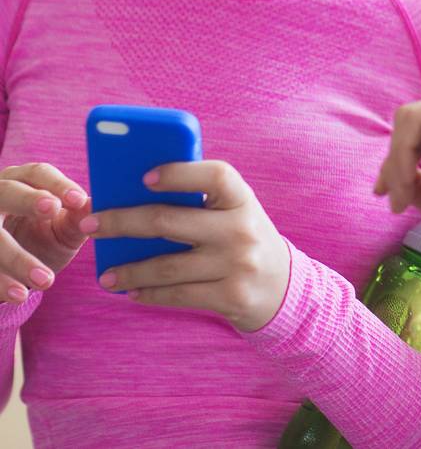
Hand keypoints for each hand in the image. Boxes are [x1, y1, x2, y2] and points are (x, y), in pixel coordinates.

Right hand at [0, 163, 93, 302]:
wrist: (12, 274)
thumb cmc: (41, 238)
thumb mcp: (62, 230)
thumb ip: (78, 219)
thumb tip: (96, 206)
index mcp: (20, 182)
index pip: (38, 173)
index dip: (57, 184)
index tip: (78, 199)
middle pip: (7, 192)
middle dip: (28, 200)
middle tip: (52, 209)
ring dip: (17, 258)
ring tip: (46, 280)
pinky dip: (1, 283)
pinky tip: (19, 295)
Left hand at [86, 161, 289, 332]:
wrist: (283, 287)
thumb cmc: (242, 240)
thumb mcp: (233, 214)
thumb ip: (199, 203)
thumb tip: (131, 198)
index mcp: (243, 200)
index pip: (216, 176)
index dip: (180, 173)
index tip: (144, 177)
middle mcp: (242, 230)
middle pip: (169, 221)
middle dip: (121, 222)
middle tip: (90, 225)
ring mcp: (238, 265)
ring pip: (166, 267)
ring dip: (128, 271)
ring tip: (105, 276)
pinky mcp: (231, 296)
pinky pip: (177, 295)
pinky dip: (149, 294)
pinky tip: (132, 292)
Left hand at [375, 93, 420, 253]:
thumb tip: (395, 180)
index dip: (399, 161)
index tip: (392, 198)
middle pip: (413, 123)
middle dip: (393, 161)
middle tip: (388, 196)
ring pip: (409, 119)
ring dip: (395, 161)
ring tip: (400, 197)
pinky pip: (413, 122)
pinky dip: (400, 155)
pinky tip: (405, 185)